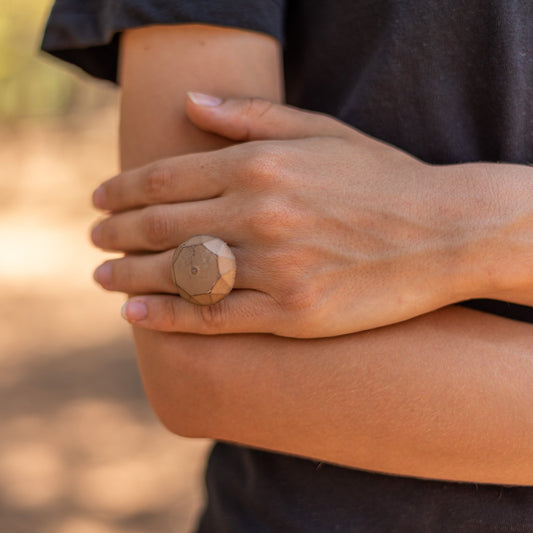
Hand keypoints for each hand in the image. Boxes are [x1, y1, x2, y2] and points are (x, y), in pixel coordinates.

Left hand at [91, 94, 477, 337]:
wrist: (443, 232)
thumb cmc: (382, 178)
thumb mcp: (321, 130)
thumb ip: (251, 116)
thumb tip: (191, 103)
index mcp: (262, 165)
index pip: (166, 177)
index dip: (122, 189)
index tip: (99, 198)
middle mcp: (260, 215)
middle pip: (161, 226)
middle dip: (116, 231)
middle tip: (92, 236)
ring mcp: (274, 268)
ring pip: (179, 274)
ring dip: (130, 274)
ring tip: (103, 275)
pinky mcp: (291, 313)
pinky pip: (213, 317)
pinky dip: (168, 316)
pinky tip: (136, 313)